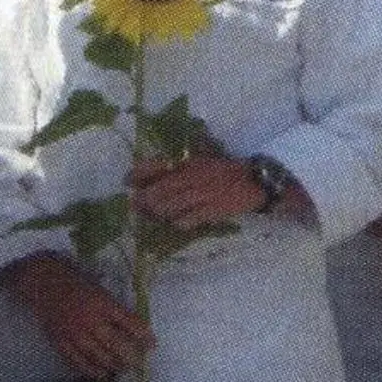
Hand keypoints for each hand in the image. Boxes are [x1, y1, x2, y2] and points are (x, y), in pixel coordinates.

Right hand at [5, 253, 153, 378]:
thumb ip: (112, 306)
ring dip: (113, 365)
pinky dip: (90, 369)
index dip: (143, 335)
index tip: (153, 344)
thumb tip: (131, 325)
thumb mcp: (98, 286)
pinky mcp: (60, 341)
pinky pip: (77, 361)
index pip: (129, 322)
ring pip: (98, 356)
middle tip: (139, 363)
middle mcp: (90, 319)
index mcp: (102, 302)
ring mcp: (74, 333)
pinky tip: (100, 373)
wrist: (42, 282)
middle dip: (131, 356)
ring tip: (122, 368)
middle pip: (116, 344)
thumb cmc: (73, 280)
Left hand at [129, 155, 264, 228]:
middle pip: (159, 191)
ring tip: (149, 215)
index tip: (127, 180)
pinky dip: (178, 222)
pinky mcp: (210, 211)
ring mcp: (200, 195)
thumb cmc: (226, 169)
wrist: (254, 181)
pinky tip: (175, 222)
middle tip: (134, 204)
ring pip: (169, 207)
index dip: (139, 174)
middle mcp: (191, 177)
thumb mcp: (203, 159)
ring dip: (156, 212)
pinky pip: (187, 219)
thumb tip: (158, 168)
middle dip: (143, 199)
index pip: (157, 166)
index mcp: (189, 162)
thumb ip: (182, 163)